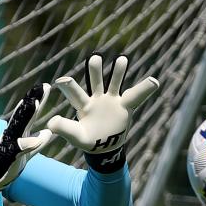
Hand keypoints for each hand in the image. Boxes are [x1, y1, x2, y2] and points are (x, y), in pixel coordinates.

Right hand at [0, 83, 52, 205]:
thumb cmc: (7, 164)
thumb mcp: (27, 153)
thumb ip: (37, 142)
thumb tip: (48, 133)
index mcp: (18, 133)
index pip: (29, 114)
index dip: (37, 101)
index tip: (45, 87)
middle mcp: (12, 134)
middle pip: (24, 115)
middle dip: (33, 100)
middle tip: (43, 86)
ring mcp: (8, 144)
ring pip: (18, 127)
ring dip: (26, 115)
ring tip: (35, 103)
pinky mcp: (6, 156)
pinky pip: (16, 150)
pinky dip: (25, 145)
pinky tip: (35, 140)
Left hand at [47, 53, 158, 171]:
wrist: (104, 147)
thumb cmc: (87, 140)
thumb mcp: (76, 136)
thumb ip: (64, 128)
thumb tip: (50, 122)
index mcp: (83, 106)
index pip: (75, 94)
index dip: (69, 87)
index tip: (61, 80)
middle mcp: (97, 99)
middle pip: (96, 82)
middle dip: (95, 71)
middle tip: (95, 58)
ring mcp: (111, 101)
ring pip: (115, 83)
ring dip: (118, 73)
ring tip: (122, 59)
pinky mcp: (124, 106)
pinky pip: (135, 96)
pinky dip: (145, 89)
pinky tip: (154, 81)